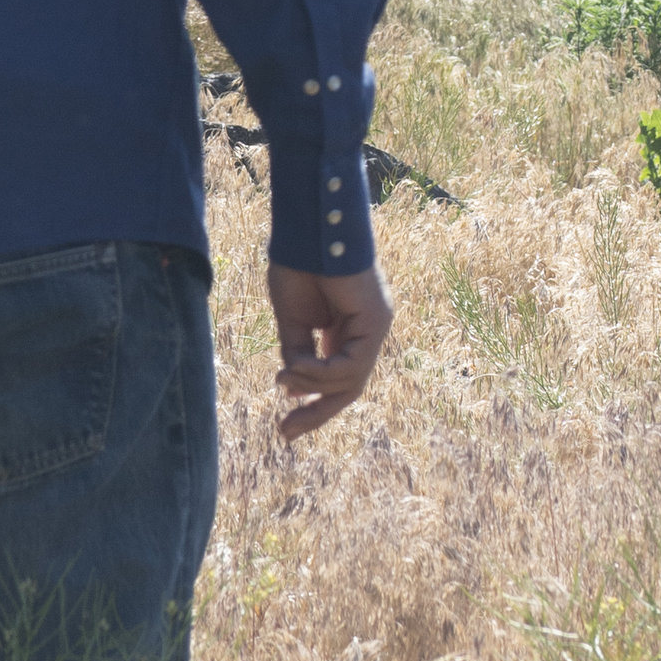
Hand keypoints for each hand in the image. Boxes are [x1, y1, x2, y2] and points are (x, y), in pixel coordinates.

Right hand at [268, 259, 392, 442]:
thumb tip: (293, 384)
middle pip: (349, 387)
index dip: (312, 402)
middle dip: (317, 412)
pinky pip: (352, 365)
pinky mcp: (376, 321)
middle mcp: (366, 330)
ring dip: (312, 385)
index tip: (284, 423)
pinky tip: (296, 366)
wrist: (306, 229)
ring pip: (350, 380)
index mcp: (346, 329)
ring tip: (284, 376)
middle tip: (285, 432)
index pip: (338, 378)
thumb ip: (297, 352)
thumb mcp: (292, 321)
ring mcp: (375, 326)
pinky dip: (321, 373)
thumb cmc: (297, 264)